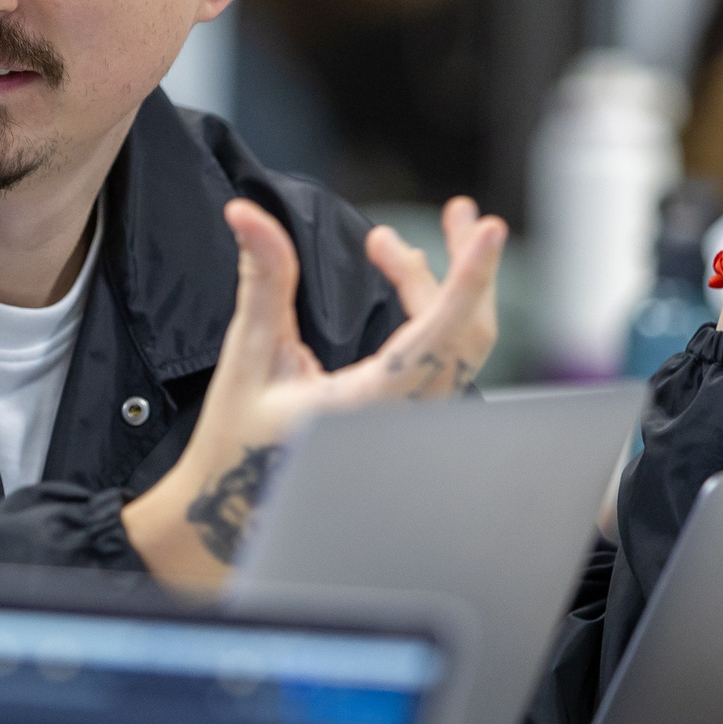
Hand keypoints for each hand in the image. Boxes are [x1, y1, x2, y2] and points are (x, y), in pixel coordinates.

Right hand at [123, 197, 506, 589]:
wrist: (232, 512)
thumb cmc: (236, 443)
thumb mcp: (247, 356)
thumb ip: (261, 280)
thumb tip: (247, 214)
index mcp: (369, 405)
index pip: (438, 333)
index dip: (468, 277)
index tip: (489, 230)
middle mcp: (404, 420)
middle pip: (467, 332)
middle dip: (467, 266)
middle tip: (459, 212)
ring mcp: (413, 425)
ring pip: (461, 346)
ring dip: (447, 287)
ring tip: (399, 243)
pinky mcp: (410, 422)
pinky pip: (446, 361)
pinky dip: (437, 313)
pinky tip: (407, 282)